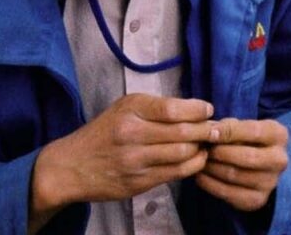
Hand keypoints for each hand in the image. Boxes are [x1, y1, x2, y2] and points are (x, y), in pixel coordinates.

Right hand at [31, 95, 217, 213]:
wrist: (73, 166)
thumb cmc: (103, 132)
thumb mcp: (124, 108)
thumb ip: (154, 107)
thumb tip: (192, 109)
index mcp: (130, 110)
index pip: (172, 109)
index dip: (197, 110)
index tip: (209, 110)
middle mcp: (133, 134)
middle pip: (181, 133)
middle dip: (206, 131)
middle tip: (218, 129)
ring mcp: (136, 162)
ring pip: (181, 155)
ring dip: (201, 150)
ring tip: (208, 145)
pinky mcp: (138, 183)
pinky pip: (173, 174)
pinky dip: (190, 167)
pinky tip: (196, 160)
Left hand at [196, 115, 290, 213]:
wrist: (262, 164)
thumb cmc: (248, 138)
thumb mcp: (244, 126)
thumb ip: (229, 126)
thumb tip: (209, 132)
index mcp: (279, 135)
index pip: (252, 131)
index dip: (228, 131)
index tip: (209, 132)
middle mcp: (279, 160)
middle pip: (246, 157)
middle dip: (220, 152)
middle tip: (203, 148)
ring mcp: (270, 183)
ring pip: (235, 176)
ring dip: (212, 168)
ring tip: (200, 160)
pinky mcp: (258, 200)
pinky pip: (230, 194)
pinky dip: (211, 184)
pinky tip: (201, 176)